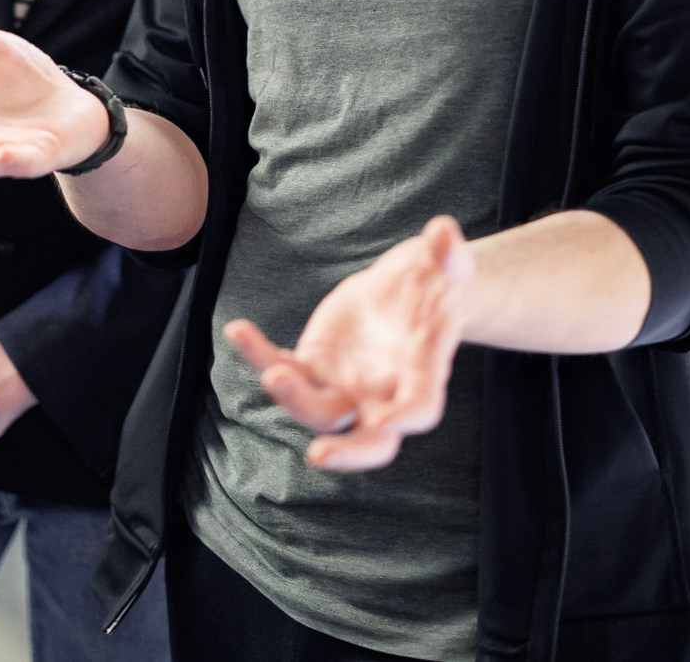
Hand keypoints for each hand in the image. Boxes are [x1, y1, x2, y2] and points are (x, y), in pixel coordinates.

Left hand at [226, 216, 473, 473]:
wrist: (408, 292)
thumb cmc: (435, 285)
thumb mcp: (446, 266)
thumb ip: (449, 257)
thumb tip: (445, 233)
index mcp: (423, 377)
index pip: (419, 409)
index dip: (407, 420)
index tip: (392, 424)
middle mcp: (384, 396)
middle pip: (369, 443)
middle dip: (347, 454)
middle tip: (319, 456)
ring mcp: (344, 387)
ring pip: (317, 412)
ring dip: (294, 399)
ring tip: (272, 372)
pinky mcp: (314, 368)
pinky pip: (284, 368)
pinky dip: (260, 355)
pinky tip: (239, 330)